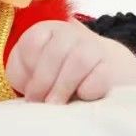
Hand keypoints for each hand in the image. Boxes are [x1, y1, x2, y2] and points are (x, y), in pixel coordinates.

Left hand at [5, 20, 135, 103]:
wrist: (96, 74)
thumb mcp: (31, 72)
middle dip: (45, 81)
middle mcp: (70, 33)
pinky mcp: (111, 65)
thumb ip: (23, 75)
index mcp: (46, 30)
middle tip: (41, 103)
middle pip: (56, 51)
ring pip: (79, 60)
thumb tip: (29, 93)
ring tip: (57, 105)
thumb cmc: (55, 76)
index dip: (29, 70)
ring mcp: (93, 46)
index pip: (34, 42)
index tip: (29, 92)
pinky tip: (82, 97)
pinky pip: (101, 75)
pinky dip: (89, 89)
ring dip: (64, 86)